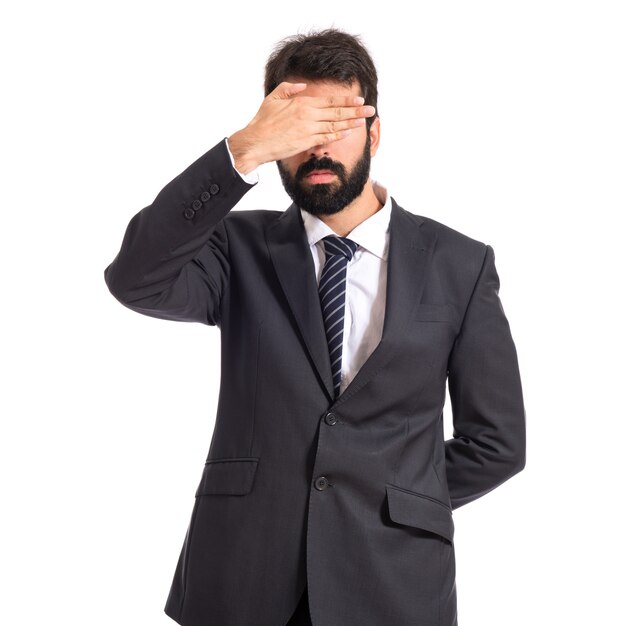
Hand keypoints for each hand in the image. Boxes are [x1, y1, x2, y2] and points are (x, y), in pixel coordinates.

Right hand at [228, 81, 375, 173]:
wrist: (256, 142)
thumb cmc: (262, 122)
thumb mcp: (273, 98)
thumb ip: (289, 89)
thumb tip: (303, 86)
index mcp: (302, 103)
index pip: (330, 100)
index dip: (346, 100)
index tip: (359, 99)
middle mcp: (308, 115)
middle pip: (337, 111)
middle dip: (356, 110)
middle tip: (370, 109)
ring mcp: (308, 129)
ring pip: (335, 124)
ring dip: (351, 122)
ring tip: (363, 120)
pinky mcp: (306, 142)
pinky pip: (327, 137)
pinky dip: (339, 134)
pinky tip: (349, 132)